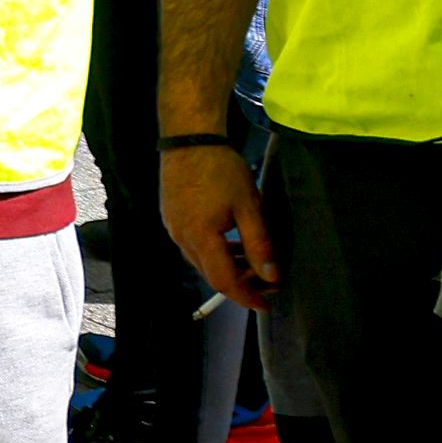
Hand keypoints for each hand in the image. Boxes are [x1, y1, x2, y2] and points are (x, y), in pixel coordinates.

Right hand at [162, 141, 278, 310]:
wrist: (189, 138)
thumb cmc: (221, 168)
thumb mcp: (249, 206)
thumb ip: (259, 244)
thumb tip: (271, 276)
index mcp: (200, 238)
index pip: (224, 281)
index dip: (246, 297)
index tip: (266, 305)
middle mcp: (181, 238)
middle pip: (210, 274)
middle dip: (239, 283)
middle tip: (266, 281)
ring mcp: (173, 227)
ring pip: (201, 261)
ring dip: (226, 267)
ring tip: (251, 261)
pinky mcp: (171, 217)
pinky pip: (192, 245)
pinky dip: (214, 251)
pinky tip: (229, 241)